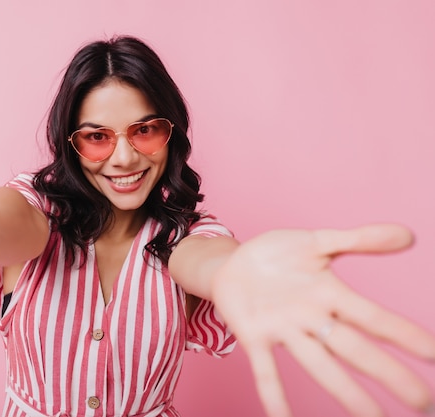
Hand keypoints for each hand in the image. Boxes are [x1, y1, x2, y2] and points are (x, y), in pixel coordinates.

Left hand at [211, 226, 434, 415]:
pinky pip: (266, 371)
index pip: (373, 318)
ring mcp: (283, 331)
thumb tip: (409, 235)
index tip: (434, 355)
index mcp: (330, 295)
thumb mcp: (317, 241)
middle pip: (354, 349)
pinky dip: (274, 396)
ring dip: (346, 392)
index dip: (403, 334)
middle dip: (387, 374)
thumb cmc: (278, 255)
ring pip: (319, 365)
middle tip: (423, 403)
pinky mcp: (253, 337)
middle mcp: (312, 319)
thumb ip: (359, 239)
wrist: (232, 262)